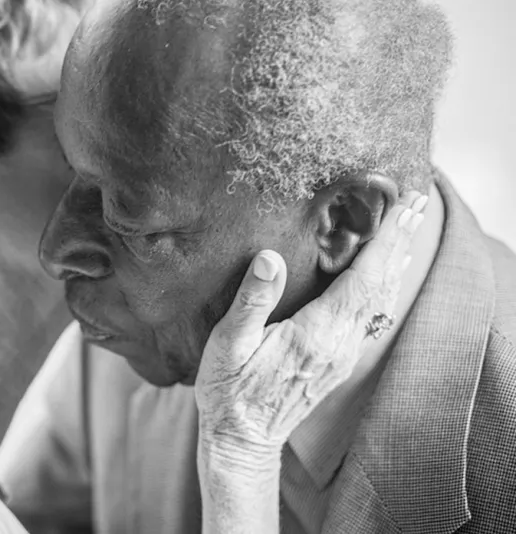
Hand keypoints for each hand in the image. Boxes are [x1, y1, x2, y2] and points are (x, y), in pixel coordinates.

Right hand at [195, 191, 426, 465]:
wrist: (242, 438)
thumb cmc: (229, 390)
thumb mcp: (228, 344)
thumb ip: (251, 300)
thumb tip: (269, 257)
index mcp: (317, 334)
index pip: (363, 279)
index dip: (385, 242)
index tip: (403, 208)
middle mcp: (340, 344)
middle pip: (381, 285)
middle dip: (399, 242)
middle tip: (416, 204)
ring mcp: (343, 355)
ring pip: (381, 301)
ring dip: (396, 262)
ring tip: (407, 230)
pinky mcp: (339, 360)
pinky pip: (372, 315)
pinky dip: (384, 286)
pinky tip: (384, 277)